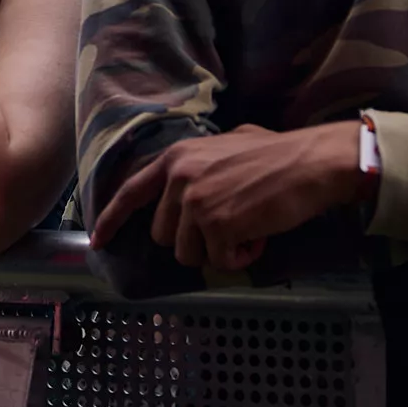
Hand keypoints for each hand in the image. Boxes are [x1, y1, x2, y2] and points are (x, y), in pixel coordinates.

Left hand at [88, 123, 361, 269]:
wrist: (310, 162)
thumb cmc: (277, 152)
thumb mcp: (226, 144)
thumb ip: (199, 163)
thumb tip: (192, 182)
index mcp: (176, 157)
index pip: (131, 192)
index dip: (112, 219)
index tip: (98, 241)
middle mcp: (178, 178)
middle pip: (162, 235)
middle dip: (192, 239)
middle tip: (227, 226)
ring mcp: (195, 203)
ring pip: (187, 253)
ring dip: (217, 250)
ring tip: (246, 228)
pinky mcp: (217, 227)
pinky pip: (219, 262)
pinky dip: (240, 258)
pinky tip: (258, 237)